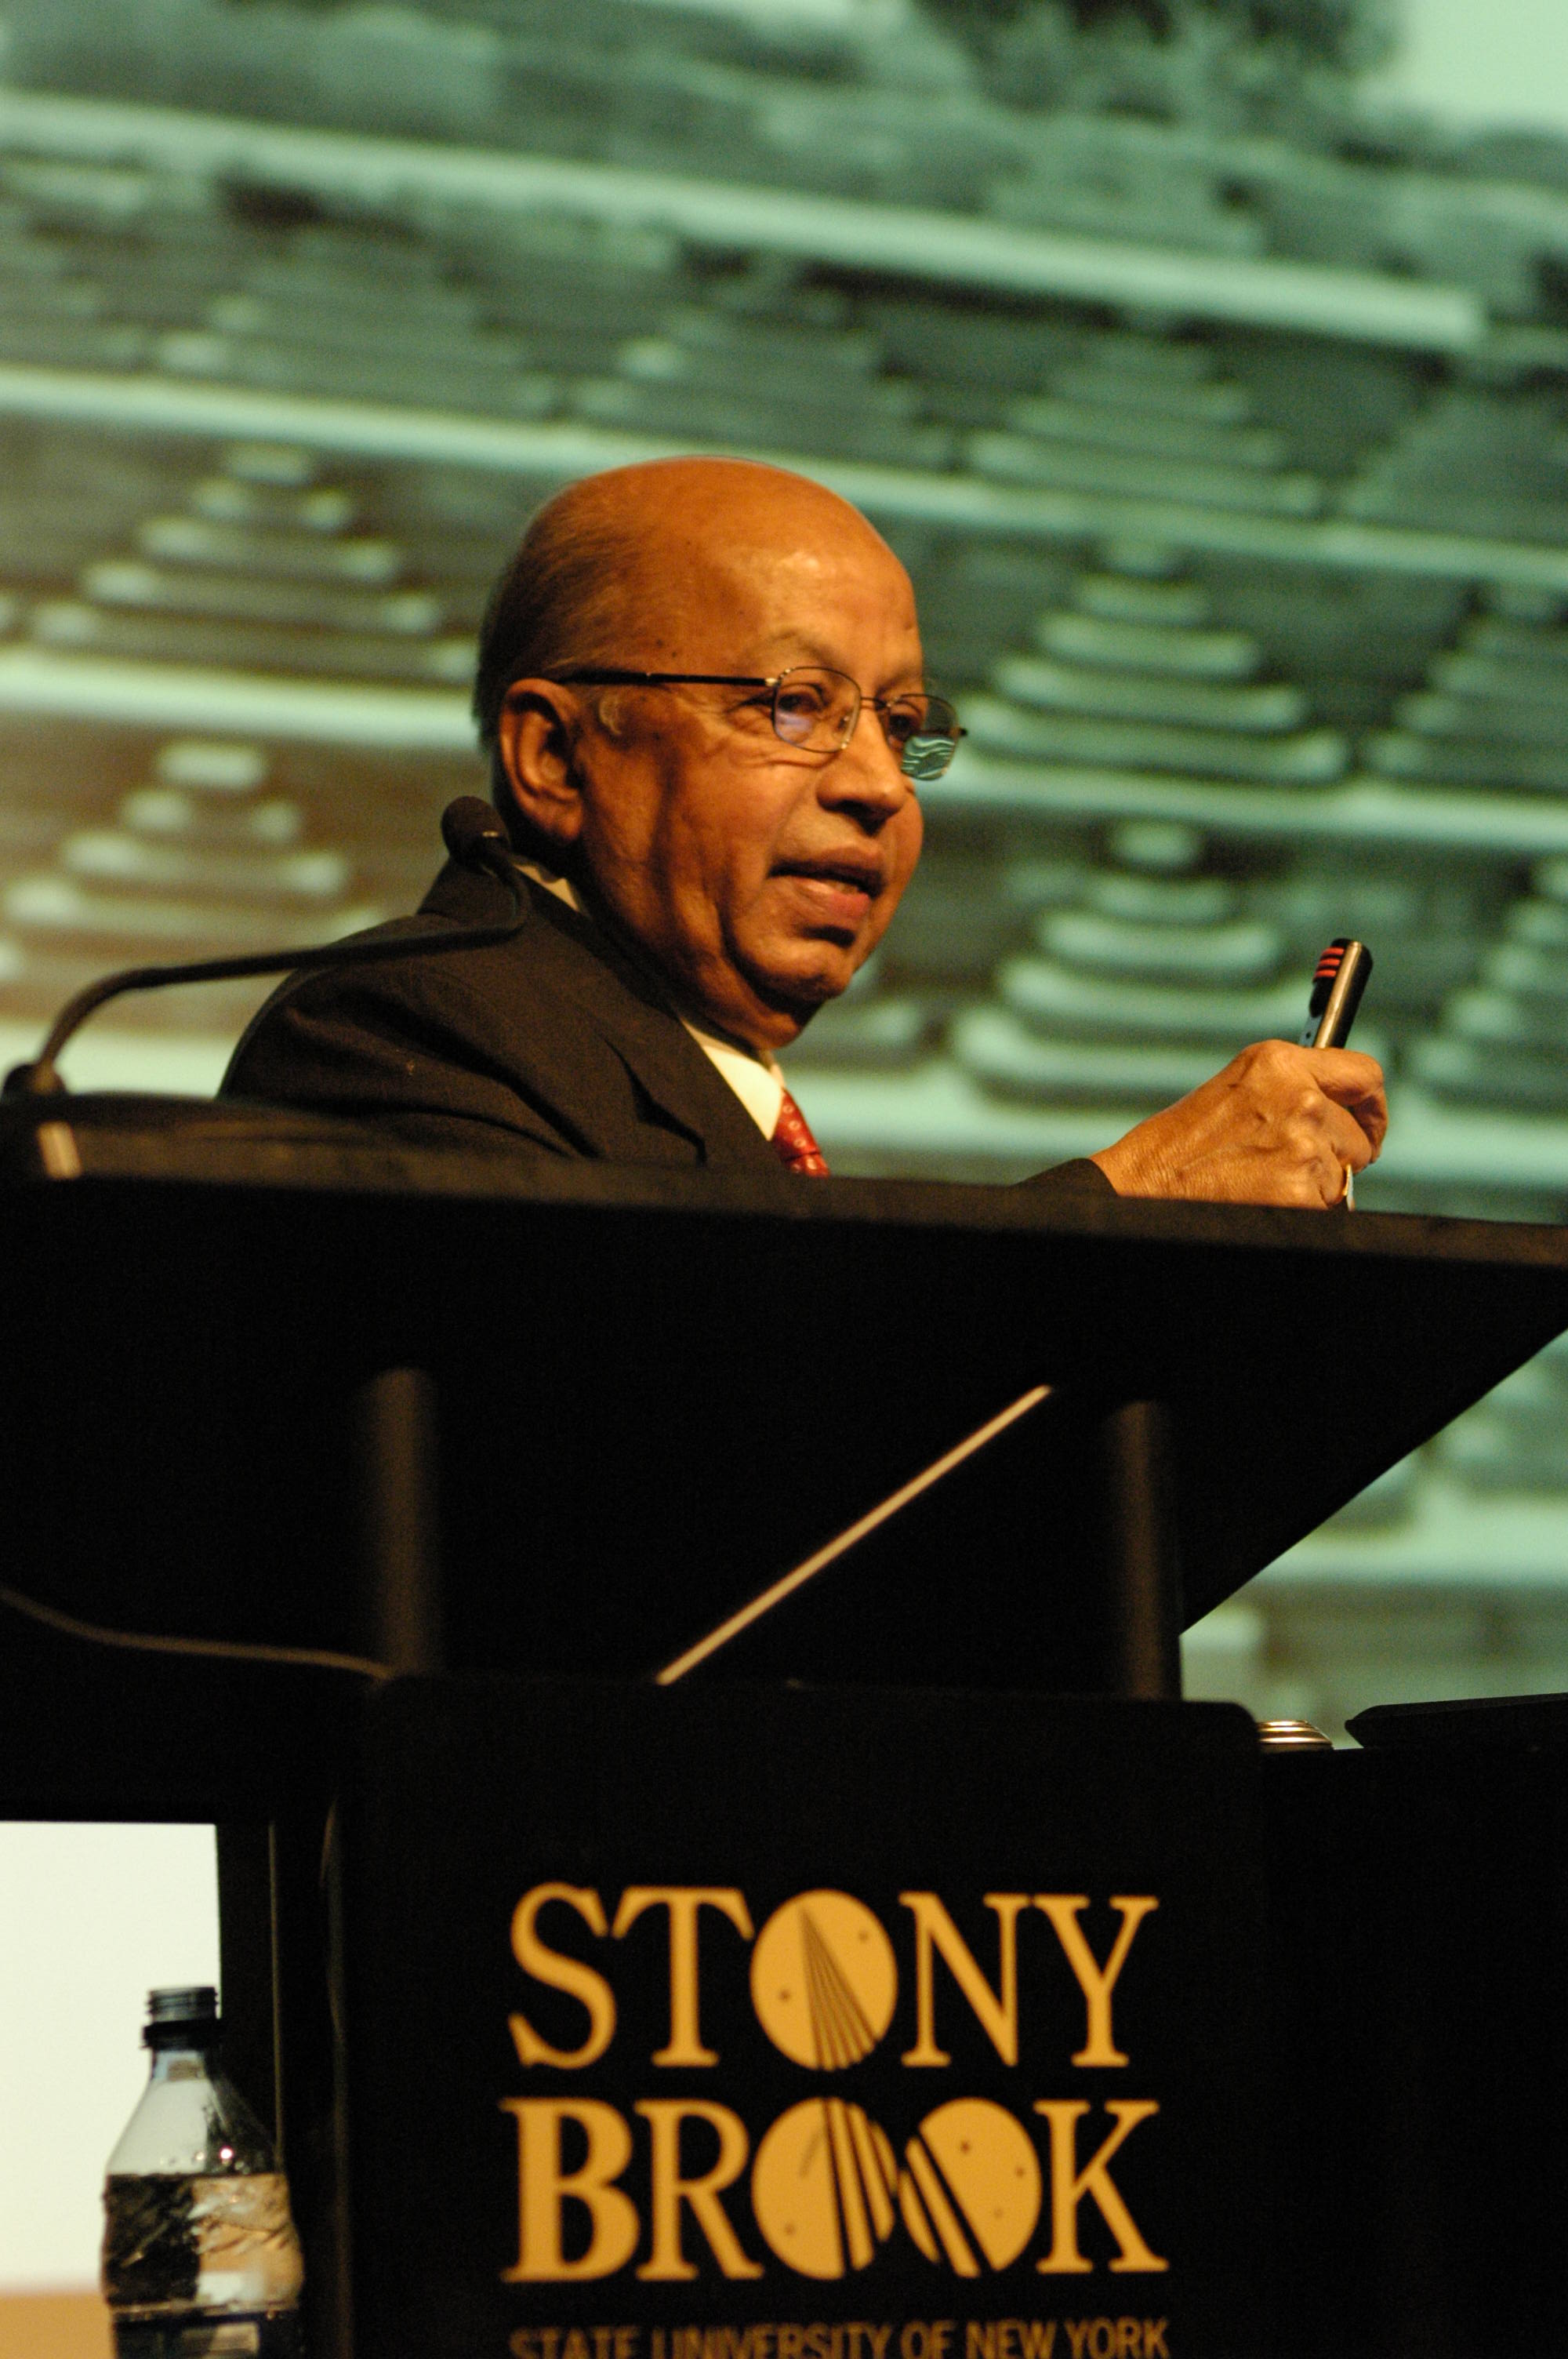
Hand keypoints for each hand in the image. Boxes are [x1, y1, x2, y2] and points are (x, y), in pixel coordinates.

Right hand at [1089, 1040, 1386, 1207]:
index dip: (1372, 1106)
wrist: (1143, 1184)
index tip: (1369, 1122)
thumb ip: (1293, 1085)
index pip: (1363, 1074)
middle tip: (1294, 1166)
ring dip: (1316, 1185)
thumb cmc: (1180, 1144)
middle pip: (1359, 1134)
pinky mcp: (1302, 1192)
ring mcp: (1303, 1146)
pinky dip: (1305, 1209)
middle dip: (1339, 1155)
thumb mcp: (1239, 1088)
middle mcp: (1299, 1098)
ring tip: (1263, 1180)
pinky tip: (1264, 1198)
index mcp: (1280, 1063)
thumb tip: (1343, 1106)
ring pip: (1345, 1175)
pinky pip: (1331, 1206)